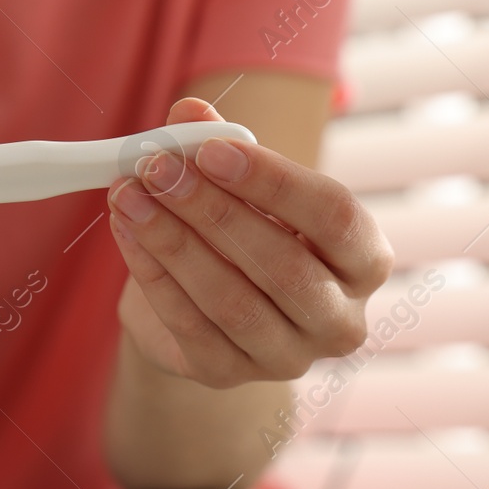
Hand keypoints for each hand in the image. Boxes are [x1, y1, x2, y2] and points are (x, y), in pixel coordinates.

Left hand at [106, 97, 393, 387]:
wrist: (203, 300)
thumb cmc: (240, 225)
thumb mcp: (237, 180)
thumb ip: (217, 142)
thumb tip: (188, 113)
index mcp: (363, 257)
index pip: (336, 216)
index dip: (274, 181)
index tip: (212, 150)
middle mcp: (339, 318)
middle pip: (283, 265)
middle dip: (211, 210)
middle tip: (157, 168)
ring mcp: (287, 357)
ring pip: (232, 301)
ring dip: (172, 241)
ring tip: (128, 195)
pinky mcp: (230, 375)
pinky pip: (188, 325)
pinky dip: (151, 273)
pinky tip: (125, 230)